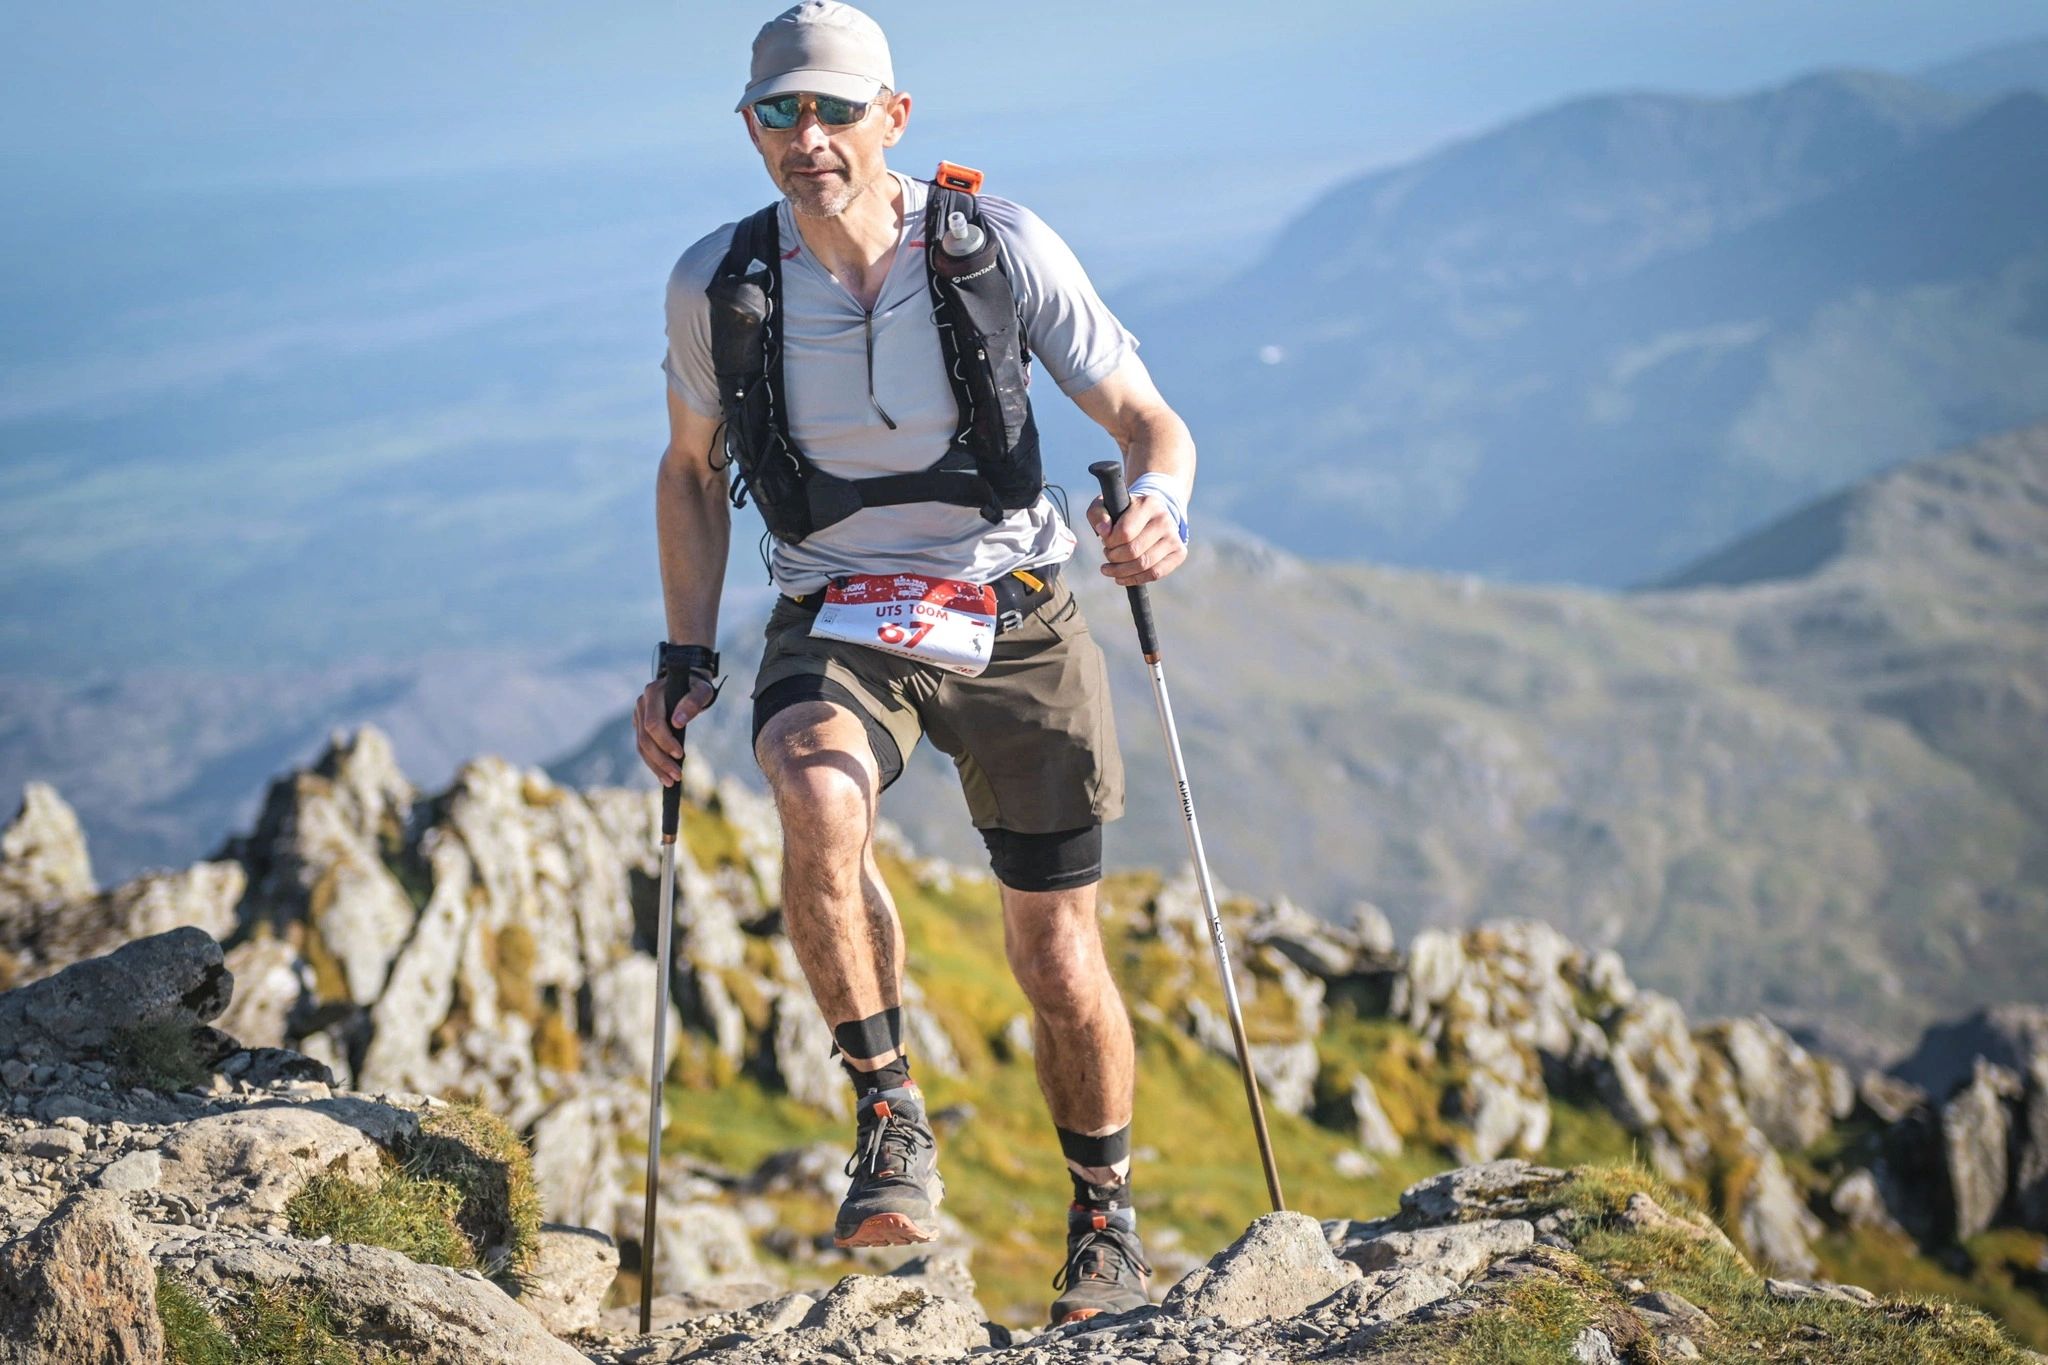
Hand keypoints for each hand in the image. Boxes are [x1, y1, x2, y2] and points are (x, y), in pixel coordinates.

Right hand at [633, 670, 718, 786]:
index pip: (654, 723)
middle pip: (645, 738)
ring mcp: (638, 715)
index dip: (665, 741)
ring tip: (671, 782)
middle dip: (661, 759)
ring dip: (655, 766)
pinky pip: (643, 747)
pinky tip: (663, 776)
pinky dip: (653, 763)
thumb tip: (678, 722)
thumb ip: (693, 702)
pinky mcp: (640, 725)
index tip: (681, 755)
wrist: (687, 682)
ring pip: (641, 746)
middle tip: (678, 776)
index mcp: (653, 693)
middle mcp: (641, 704)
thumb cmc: (696, 686)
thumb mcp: (702, 690)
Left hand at [1087, 492, 1187, 586]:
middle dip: (1114, 558)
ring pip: (1144, 564)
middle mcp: (1164, 519)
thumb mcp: (1106, 506)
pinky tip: (1121, 578)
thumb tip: (1103, 531)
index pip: (1125, 532)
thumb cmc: (1123, 513)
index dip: (1110, 543)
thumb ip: (1098, 514)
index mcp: (1148, 503)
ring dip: (1121, 571)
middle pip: (1134, 551)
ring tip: (1111, 568)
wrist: (1150, 517)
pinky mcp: (1179, 553)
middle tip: (1108, 555)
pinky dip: (1135, 580)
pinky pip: (1155, 573)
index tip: (1105, 542)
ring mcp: (1174, 536)